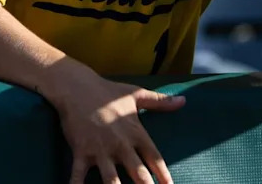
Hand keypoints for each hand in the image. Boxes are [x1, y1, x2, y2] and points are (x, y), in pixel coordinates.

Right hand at [54, 74, 184, 183]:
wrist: (78, 87)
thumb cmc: (109, 92)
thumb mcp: (137, 94)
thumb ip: (160, 102)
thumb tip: (183, 101)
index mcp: (135, 132)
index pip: (154, 157)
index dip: (162, 173)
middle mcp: (120, 144)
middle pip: (136, 171)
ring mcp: (100, 149)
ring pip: (110, 179)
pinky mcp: (80, 152)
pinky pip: (77, 175)